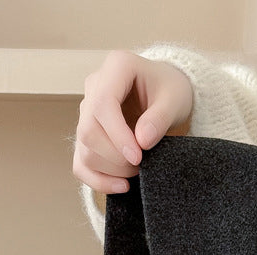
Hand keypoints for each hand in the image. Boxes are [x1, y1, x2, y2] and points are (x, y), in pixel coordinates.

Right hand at [73, 50, 193, 194]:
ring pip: (84, 149)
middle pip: (88, 130)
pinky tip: (122, 186)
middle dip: (115, 157)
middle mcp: (94, 87)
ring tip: (138, 170)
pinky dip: (98, 181)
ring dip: (110, 170)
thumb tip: (142, 141)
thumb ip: (160, 117)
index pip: (102, 104)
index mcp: (116, 67)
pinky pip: (81, 165)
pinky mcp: (85, 136)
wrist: (164, 95)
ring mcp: (86, 113)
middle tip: (142, 165)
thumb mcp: (175, 98)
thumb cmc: (170, 91)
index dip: (117, 135)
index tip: (138, 156)